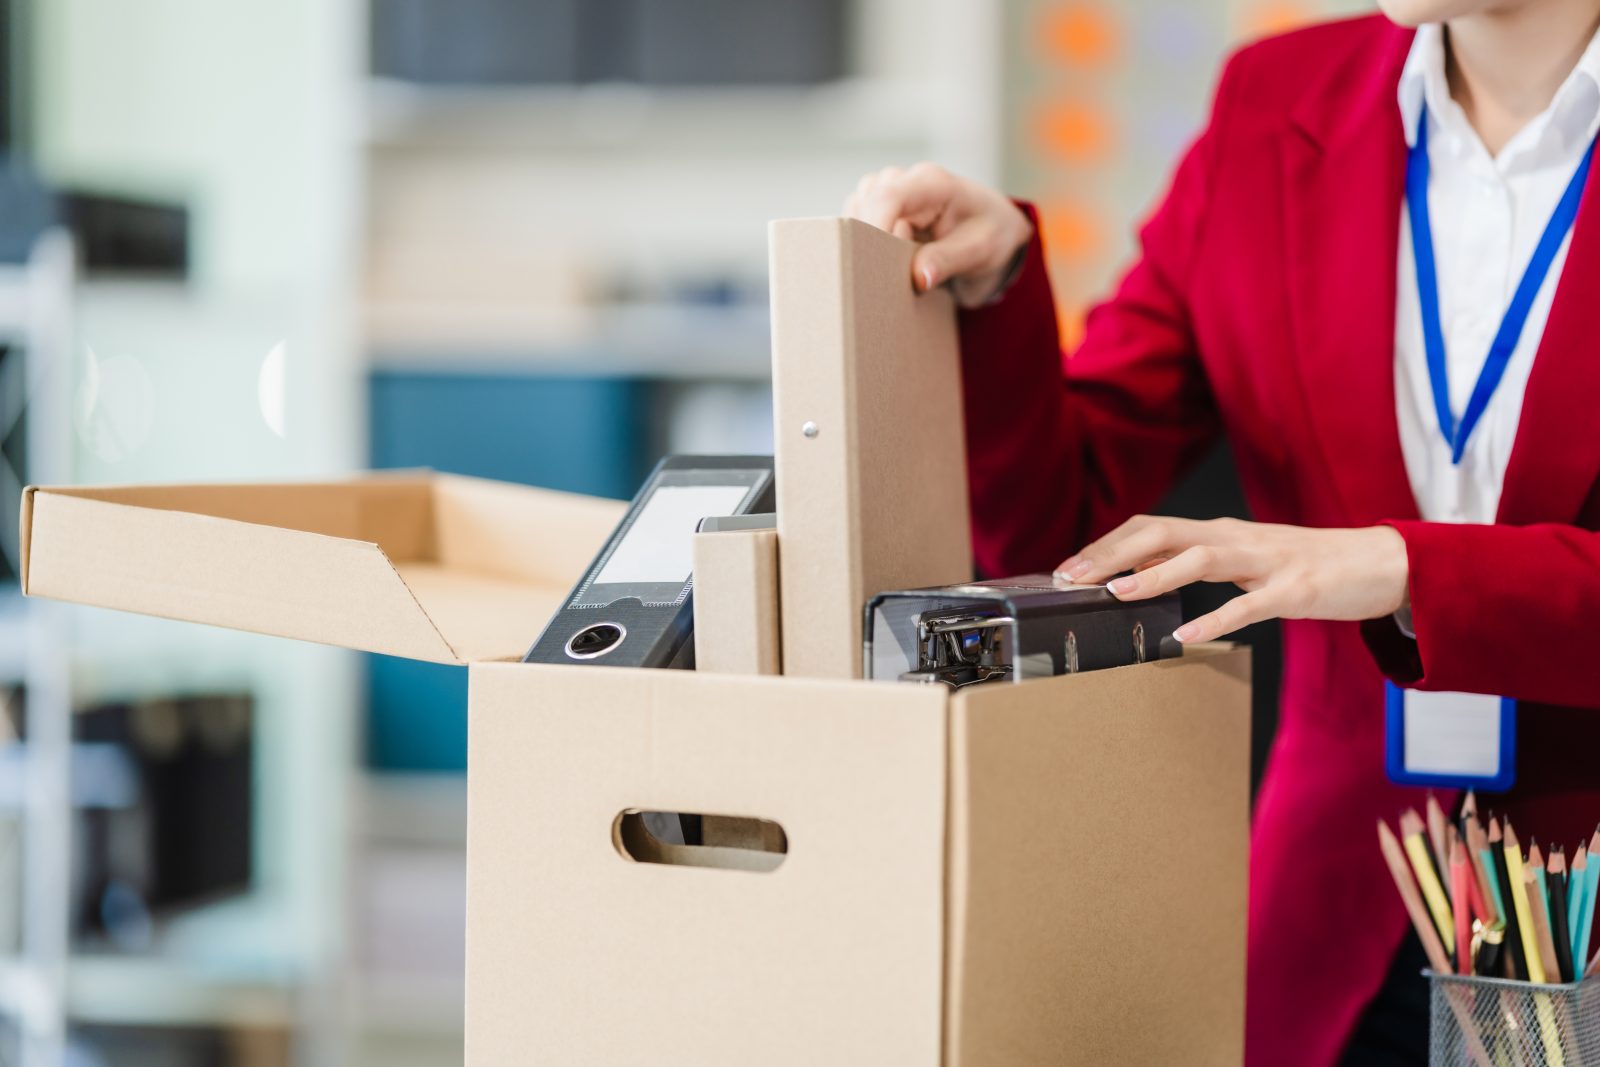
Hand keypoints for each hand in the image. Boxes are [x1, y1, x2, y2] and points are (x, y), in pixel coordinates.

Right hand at [843, 162, 1032, 307]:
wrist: (996, 231)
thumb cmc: (992, 235)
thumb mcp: (980, 251)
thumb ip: (948, 261)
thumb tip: (918, 279)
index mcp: (934, 183)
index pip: (889, 197)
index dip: (873, 227)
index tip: (871, 264)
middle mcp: (908, 180)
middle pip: (867, 202)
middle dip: (868, 239)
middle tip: (886, 273)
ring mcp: (893, 191)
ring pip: (857, 209)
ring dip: (865, 240)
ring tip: (890, 265)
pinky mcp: (884, 207)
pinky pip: (859, 220)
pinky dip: (863, 241)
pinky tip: (883, 260)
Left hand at [1054, 516, 1410, 642]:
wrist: (1383, 563)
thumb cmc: (1306, 567)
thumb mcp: (1244, 560)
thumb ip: (1196, 562)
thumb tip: (1139, 575)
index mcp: (1219, 532)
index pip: (1150, 527)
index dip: (1106, 544)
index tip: (1067, 569)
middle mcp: (1236, 538)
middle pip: (1163, 531)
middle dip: (1113, 553)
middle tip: (1072, 578)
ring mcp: (1268, 561)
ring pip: (1201, 558)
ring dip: (1154, 575)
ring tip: (1116, 595)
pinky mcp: (1297, 589)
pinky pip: (1252, 605)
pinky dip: (1217, 619)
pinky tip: (1188, 636)